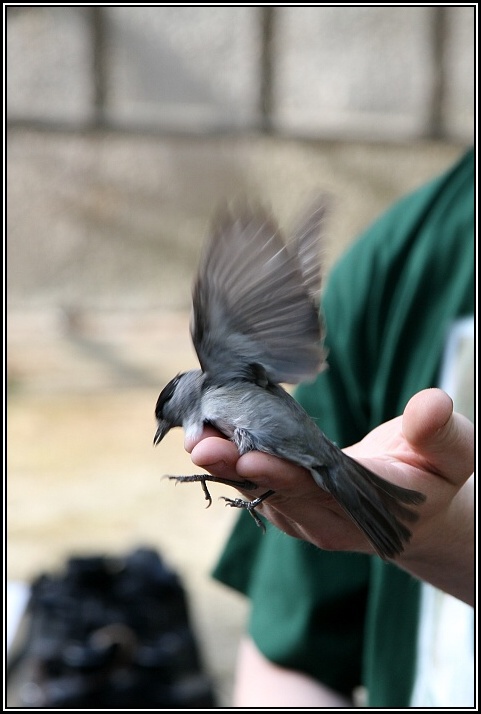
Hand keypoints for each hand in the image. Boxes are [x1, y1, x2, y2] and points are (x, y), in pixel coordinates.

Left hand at [186, 389, 473, 603]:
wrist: (415, 511)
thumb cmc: (438, 475)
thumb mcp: (453, 454)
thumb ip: (439, 434)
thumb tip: (431, 404)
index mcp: (365, 510)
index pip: (320, 491)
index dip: (285, 473)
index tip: (251, 456)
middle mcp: (326, 520)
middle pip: (277, 492)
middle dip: (238, 467)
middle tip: (202, 443)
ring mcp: (303, 515)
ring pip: (258, 490)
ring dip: (225, 464)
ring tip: (196, 435)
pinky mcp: (288, 502)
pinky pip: (254, 483)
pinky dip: (231, 461)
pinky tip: (208, 433)